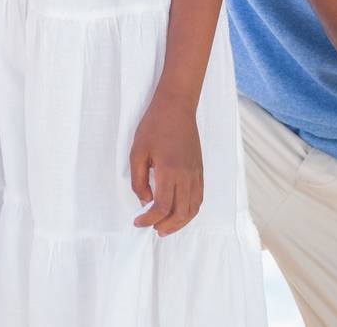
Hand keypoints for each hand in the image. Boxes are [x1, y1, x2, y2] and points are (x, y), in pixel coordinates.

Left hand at [129, 90, 204, 235]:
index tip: (138, 221)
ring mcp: (196, 174)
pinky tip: (179, 212)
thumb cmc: (154, 126)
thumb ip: (139, 180)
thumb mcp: (137, 152)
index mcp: (169, 171)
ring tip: (165, 227)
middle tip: (151, 228)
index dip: (149, 219)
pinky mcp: (200, 171)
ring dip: (180, 222)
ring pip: (193, 208)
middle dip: (165, 226)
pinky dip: (190, 211)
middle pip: (180, 213)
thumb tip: (144, 200)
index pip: (162, 207)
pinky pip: (198, 198)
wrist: (177, 107)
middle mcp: (186, 176)